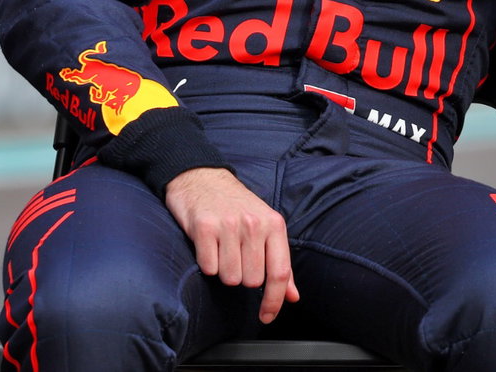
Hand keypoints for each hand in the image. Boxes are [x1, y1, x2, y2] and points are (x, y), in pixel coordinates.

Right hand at [164, 167, 298, 322]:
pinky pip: (208, 267)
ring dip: (224, 271)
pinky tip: (208, 246)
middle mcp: (254, 224)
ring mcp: (229, 225)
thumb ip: (280, 264)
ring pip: (229, 278)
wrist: (203, 178)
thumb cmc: (237, 206)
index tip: (266, 317)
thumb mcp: (266, 227)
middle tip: (236, 256)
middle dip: (243, 277)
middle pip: (252, 280)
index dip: (274, 301)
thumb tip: (293, 297)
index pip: (279, 273)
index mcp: (274, 225)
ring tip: (222, 249)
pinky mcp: (203, 227)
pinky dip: (207, 264)